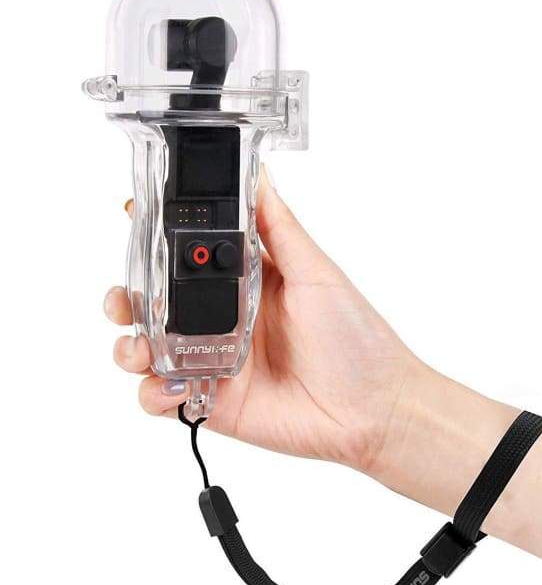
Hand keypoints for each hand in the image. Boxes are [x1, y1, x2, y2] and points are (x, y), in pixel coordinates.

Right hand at [104, 168, 425, 472]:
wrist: (375, 408)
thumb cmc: (356, 338)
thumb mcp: (317, 273)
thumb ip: (279, 229)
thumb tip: (258, 176)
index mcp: (248, 283)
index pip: (190, 256)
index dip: (157, 241)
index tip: (134, 221)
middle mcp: (227, 319)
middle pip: (159, 303)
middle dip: (130, 296)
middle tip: (125, 299)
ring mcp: (217, 361)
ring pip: (151, 349)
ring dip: (130, 345)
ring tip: (141, 347)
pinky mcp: (215, 401)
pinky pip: (164, 397)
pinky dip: (153, 392)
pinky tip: (172, 385)